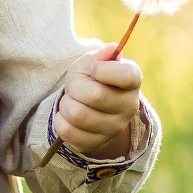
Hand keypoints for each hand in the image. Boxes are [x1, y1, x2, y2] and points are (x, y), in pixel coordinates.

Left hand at [53, 45, 142, 159]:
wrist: (88, 104)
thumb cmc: (91, 78)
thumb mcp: (93, 61)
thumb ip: (100, 56)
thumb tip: (110, 49)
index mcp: (133, 80)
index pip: (126, 76)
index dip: (102, 70)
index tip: (93, 68)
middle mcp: (130, 106)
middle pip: (95, 96)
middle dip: (76, 86)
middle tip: (76, 86)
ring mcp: (115, 128)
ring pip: (78, 114)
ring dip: (66, 103)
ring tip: (72, 100)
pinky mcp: (96, 143)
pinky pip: (67, 131)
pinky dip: (60, 119)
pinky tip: (67, 115)